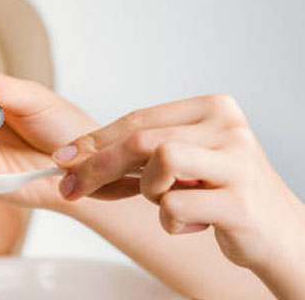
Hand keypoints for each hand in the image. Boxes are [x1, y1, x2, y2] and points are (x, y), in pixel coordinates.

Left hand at [53, 94, 304, 271]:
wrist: (279, 232)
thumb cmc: (219, 193)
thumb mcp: (180, 163)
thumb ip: (136, 153)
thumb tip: (70, 158)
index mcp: (212, 107)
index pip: (138, 119)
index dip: (94, 140)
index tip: (62, 158)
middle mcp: (228, 126)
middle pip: (142, 139)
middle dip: (98, 166)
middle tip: (71, 188)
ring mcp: (238, 161)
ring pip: (160, 163)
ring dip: (151, 193)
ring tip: (173, 202)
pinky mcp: (241, 200)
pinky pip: (176, 206)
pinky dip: (172, 221)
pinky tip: (195, 222)